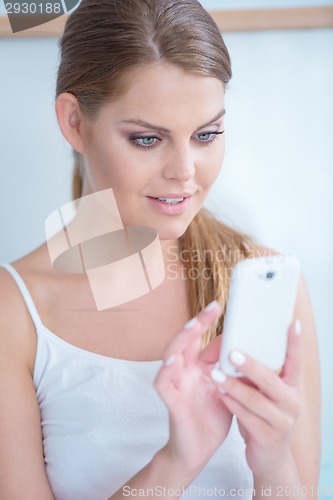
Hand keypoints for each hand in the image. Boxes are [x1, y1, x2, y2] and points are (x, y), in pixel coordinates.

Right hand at [154, 301, 232, 475]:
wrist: (197, 451)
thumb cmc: (211, 417)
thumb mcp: (225, 388)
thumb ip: (229, 368)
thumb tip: (244, 346)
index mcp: (198, 367)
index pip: (200, 339)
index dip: (207, 322)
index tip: (220, 306)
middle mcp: (185, 371)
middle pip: (185, 341)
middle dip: (196, 323)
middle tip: (212, 308)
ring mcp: (176, 385)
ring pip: (171, 355)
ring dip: (180, 341)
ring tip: (192, 327)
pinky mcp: (171, 402)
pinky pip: (163, 384)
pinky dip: (165, 371)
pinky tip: (171, 361)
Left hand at [210, 320, 302, 479]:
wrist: (269, 457)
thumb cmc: (264, 416)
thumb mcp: (267, 393)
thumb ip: (259, 374)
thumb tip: (238, 344)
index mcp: (292, 387)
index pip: (295, 362)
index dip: (294, 343)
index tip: (291, 323)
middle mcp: (292, 403)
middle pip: (271, 381)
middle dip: (250, 366)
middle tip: (232, 352)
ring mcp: (282, 422)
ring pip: (256, 400)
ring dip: (234, 386)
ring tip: (216, 374)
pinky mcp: (268, 437)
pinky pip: (246, 417)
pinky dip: (231, 404)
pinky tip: (219, 394)